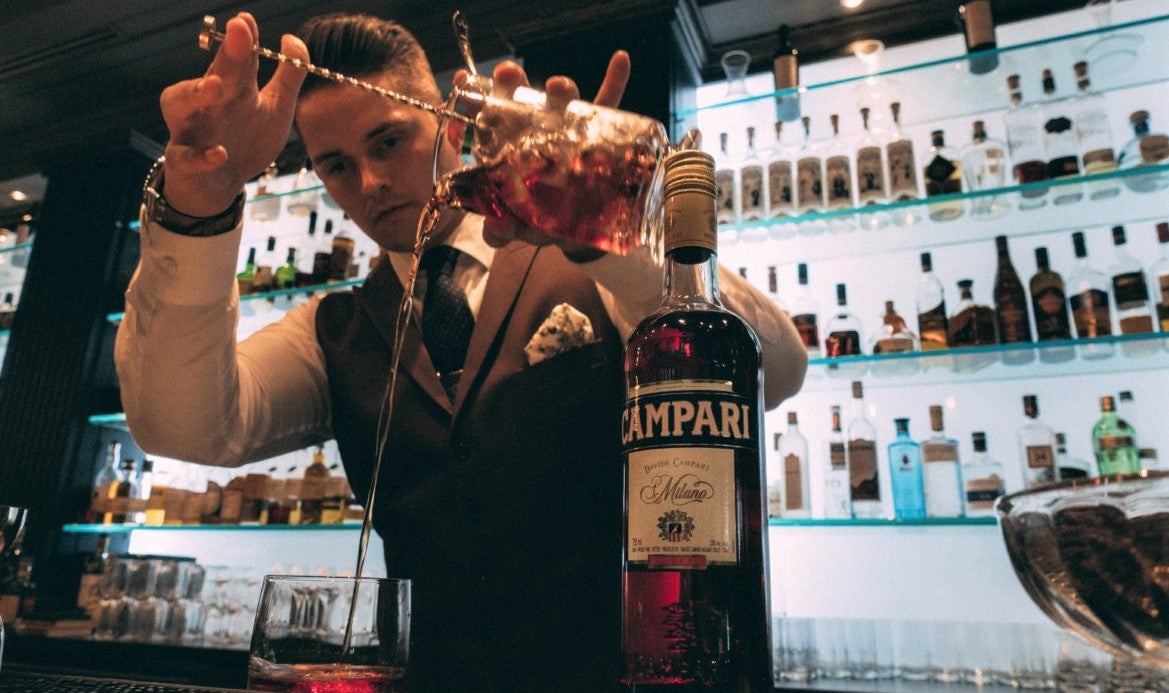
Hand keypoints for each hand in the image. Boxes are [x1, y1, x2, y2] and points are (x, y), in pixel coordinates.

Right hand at [158, 13, 308, 217]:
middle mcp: (207, 105)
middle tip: (238, 33)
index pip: (236, 60)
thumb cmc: (246, 141)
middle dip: (226, 54)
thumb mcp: (275, 108)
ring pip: (178, 105)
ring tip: (214, 86)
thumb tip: (293, 39)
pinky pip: (185, 158)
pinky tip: (219, 153)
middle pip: (213, 74)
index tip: (247, 21)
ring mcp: (191, 132)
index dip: (242, 40)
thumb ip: (288, 76)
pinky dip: (200, 156)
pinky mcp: (184, 164)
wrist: (220, 188)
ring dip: (193, 93)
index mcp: (231, 90)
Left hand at [453, 51, 630, 260]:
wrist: (578, 228)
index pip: (482, 120)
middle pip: (519, 100)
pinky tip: (620, 61)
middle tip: (508, 74)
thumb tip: (496, 227)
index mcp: (503, 147)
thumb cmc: (538, 221)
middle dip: (510, 83)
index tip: (461, 82)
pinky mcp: (597, 131)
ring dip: (561, 89)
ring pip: (561, 101)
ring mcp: (564, 128)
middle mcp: (531, 129)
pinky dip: (616, 81)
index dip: (471, 101)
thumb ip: (501, 230)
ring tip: (559, 86)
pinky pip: (608, 105)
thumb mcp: (517, 228)